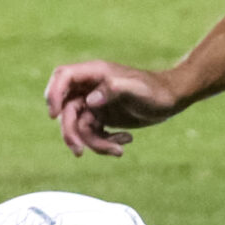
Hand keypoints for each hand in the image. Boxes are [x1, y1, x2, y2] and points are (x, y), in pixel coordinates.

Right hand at [42, 61, 183, 157]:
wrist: (171, 100)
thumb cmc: (155, 91)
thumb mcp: (136, 89)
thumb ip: (114, 89)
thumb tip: (90, 100)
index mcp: (94, 73)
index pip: (63, 77)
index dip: (53, 94)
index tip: (54, 115)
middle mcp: (90, 88)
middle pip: (65, 109)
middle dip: (71, 132)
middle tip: (80, 151)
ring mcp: (94, 103)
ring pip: (79, 127)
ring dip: (94, 143)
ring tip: (119, 150)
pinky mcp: (101, 117)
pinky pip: (92, 134)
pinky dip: (104, 143)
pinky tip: (125, 141)